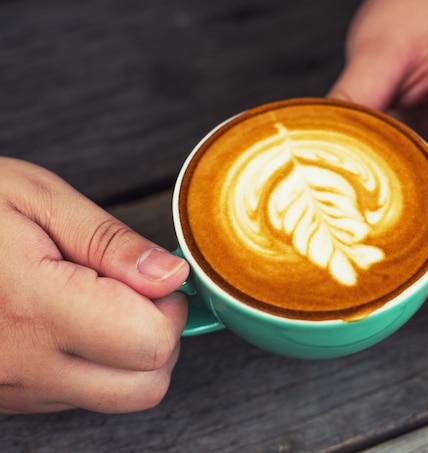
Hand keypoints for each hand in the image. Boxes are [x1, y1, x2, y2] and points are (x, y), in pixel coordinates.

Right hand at [0, 158, 188, 412]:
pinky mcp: (7, 396)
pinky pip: (79, 397)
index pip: (149, 342)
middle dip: (161, 338)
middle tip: (137, 292)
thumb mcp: (38, 199)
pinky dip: (96, 365)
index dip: (170, 308)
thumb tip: (172, 277)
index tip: (153, 278)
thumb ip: (111, 243)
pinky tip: (70, 322)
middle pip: (145, 386)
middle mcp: (23, 362)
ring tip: (97, 302)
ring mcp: (12, 387)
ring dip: (130, 355)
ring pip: (117, 397)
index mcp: (35, 305)